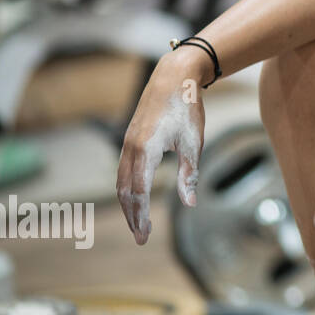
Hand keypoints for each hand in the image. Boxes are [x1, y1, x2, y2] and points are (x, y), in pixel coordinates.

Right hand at [117, 54, 207, 244]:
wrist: (174, 77)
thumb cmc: (186, 108)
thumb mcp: (193, 142)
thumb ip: (189, 173)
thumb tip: (189, 202)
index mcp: (146, 149)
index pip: (139, 191)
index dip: (141, 215)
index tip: (144, 235)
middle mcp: (130, 148)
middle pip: (125, 191)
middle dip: (132, 216)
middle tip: (141, 238)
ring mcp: (127, 143)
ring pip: (120, 181)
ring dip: (127, 204)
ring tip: (137, 223)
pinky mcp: (130, 139)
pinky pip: (123, 170)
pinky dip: (126, 188)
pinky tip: (135, 198)